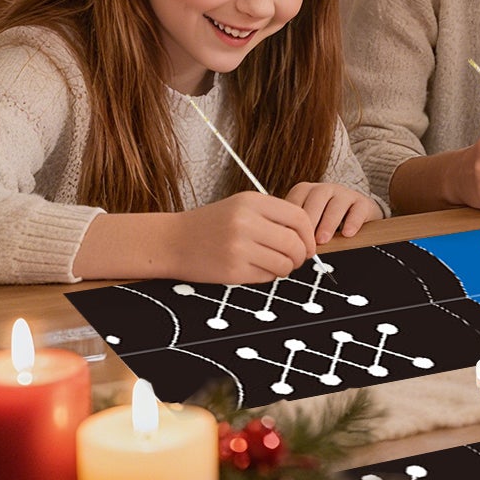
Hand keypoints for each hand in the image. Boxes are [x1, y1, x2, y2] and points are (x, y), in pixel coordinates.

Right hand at [172, 192, 318, 283]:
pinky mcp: (232, 271)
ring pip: (284, 263)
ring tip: (275, 264)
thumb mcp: (241, 206)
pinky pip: (267, 277)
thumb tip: (308, 235)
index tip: (308, 244)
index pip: (298, 217)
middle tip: (296, 259)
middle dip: (301, 255)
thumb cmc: (210, 224)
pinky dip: (268, 276)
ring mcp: (239, 247)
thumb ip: (273, 215)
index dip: (308, 234)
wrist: (171, 241)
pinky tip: (257, 269)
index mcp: (252, 202)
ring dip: (286, 268)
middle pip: (295, 243)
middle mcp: (246, 222)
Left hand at [285, 182, 381, 243]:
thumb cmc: (325, 222)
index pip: (296, 200)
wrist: (356, 216)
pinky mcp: (363, 202)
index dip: (293, 221)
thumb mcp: (309, 223)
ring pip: (336, 204)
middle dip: (310, 221)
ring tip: (323, 240)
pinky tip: (347, 234)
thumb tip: (284, 245)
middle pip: (315, 199)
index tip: (292, 240)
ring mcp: (345, 194)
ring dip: (328, 223)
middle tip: (306, 241)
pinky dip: (352, 222)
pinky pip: (358, 209)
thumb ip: (297, 229)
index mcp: (306, 192)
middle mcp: (325, 189)